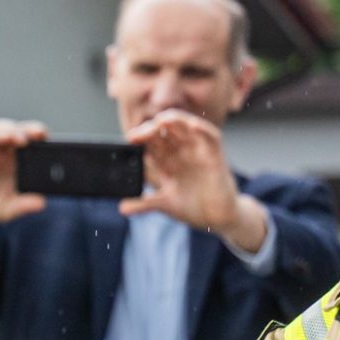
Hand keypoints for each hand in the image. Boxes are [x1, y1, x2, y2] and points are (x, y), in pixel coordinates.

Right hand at [0, 119, 48, 245]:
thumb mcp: (6, 210)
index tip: (56, 144)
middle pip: (20, 131)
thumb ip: (23, 206)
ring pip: (3, 127)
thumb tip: (42, 203)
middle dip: (32, 130)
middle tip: (42, 135)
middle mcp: (3, 153)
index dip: (43, 141)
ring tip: (23, 139)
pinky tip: (6, 138)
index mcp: (16, 164)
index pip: (32, 144)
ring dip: (14, 129)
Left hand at [122, 110, 267, 252]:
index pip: (150, 143)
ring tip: (161, 121)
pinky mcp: (215, 154)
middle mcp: (180, 152)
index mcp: (166, 161)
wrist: (217, 218)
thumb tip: (122, 208)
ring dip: (175, 120)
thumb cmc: (193, 208)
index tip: (129, 140)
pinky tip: (192, 125)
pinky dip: (202, 128)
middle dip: (151, 129)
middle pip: (164, 131)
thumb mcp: (165, 205)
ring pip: (185, 126)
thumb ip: (144, 204)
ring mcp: (197, 151)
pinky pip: (210, 136)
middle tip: (139, 135)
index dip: (140, 138)